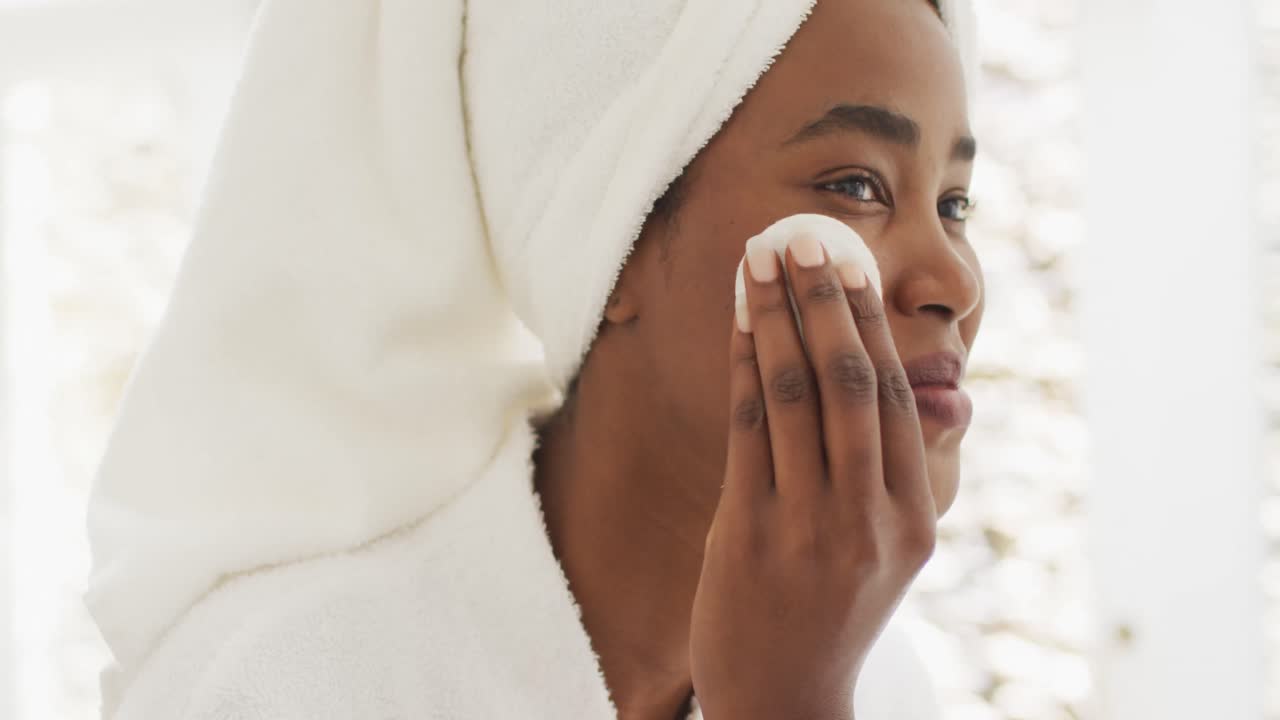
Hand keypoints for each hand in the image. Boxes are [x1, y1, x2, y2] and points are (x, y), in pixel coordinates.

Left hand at [689, 237, 935, 719]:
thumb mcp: (885, 549)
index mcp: (913, 517)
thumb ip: (893, 471)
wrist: (787, 701)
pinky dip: (744, 364)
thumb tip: (915, 384)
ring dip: (778, 316)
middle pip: (851, 381)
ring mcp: (808, 527)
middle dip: (825, 300)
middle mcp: (869, 518)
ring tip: (762, 258)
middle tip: (804, 238)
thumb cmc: (832, 611)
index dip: (870, 322)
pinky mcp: (749, 534)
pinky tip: (738, 321)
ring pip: (797, 394)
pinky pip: (748, 428)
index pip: (895, 396)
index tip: (851, 264)